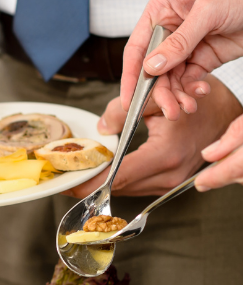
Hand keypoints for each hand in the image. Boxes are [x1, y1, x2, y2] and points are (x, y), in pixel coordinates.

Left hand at [70, 76, 242, 197]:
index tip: (63, 183)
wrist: (227, 115)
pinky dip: (115, 179)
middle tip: (59, 178)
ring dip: (99, 183)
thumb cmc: (197, 102)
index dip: (87, 181)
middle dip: (86, 183)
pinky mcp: (168, 183)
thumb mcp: (159, 96)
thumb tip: (100, 129)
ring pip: (124, 188)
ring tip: (72, 174)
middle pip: (117, 186)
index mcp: (165, 155)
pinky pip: (135, 185)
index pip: (116, 176)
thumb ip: (123, 109)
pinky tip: (98, 172)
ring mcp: (169, 183)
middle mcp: (168, 175)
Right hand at [121, 0, 242, 120]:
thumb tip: (152, 66)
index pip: (137, 47)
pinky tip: (200, 93)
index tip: (130, 101)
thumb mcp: (208, 12)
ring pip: (170, 78)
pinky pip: (189, 79)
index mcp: (161, 10)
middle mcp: (169, 29)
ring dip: (177, 95)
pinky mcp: (202, 58)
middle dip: (160, 91)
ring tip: (186, 108)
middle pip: (153, 68)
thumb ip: (179, 41)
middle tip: (169, 110)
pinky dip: (192, 90)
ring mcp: (185, 45)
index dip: (132, 76)